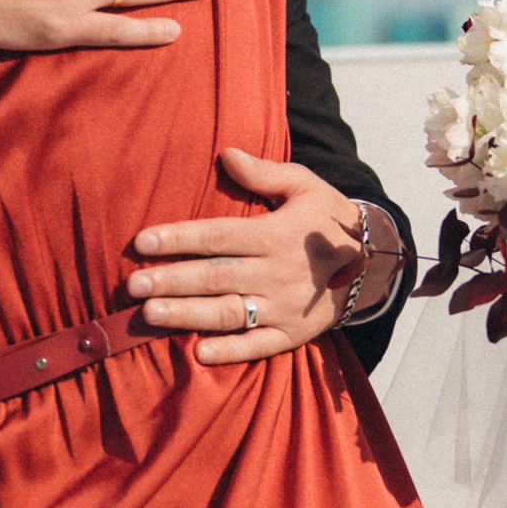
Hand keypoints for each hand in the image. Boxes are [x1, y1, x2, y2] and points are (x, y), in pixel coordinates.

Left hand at [127, 148, 371, 364]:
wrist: (374, 262)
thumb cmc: (327, 218)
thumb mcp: (305, 186)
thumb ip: (264, 174)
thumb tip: (227, 154)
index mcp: (276, 235)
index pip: (218, 236)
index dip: (179, 238)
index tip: (142, 241)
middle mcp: (277, 273)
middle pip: (216, 276)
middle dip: (172, 280)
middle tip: (132, 285)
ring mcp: (285, 307)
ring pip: (230, 312)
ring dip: (189, 315)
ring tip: (151, 315)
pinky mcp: (293, 334)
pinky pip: (259, 345)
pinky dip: (231, 350)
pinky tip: (199, 353)